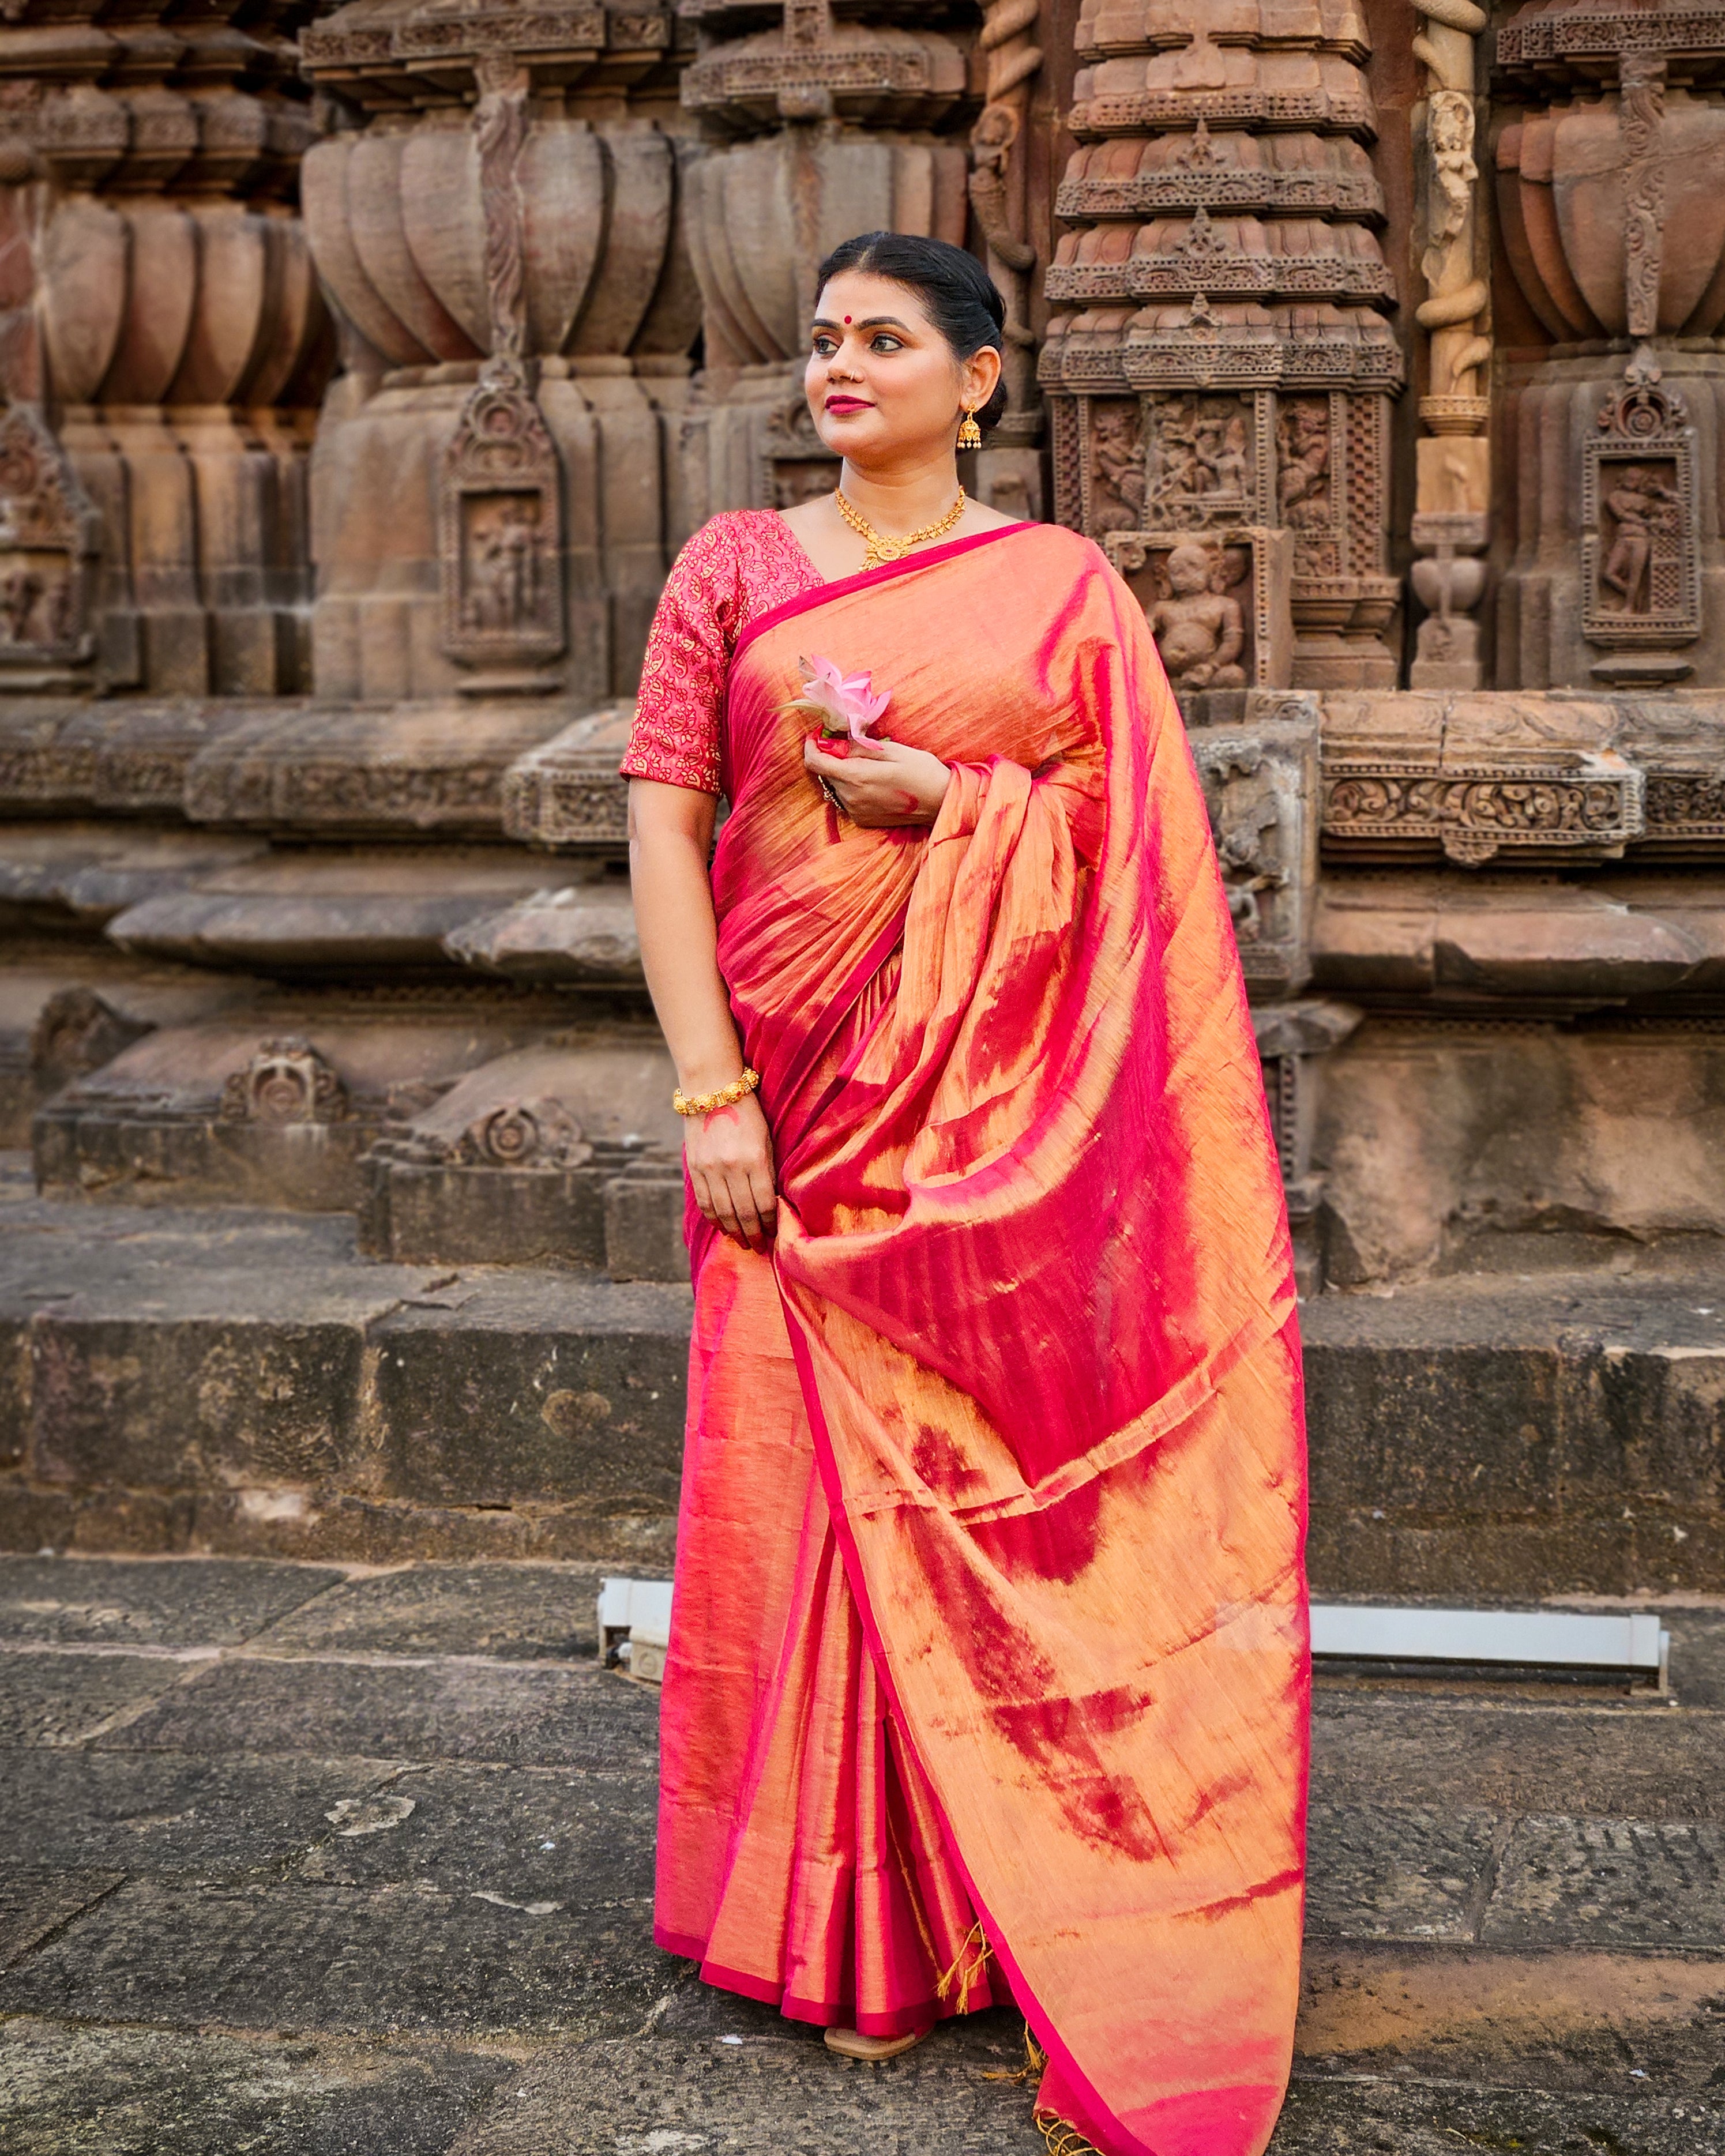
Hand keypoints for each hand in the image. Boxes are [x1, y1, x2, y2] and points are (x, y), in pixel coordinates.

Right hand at [684, 1089, 776, 1251]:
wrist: (712, 1089)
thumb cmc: (748, 1112)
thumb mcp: (766, 1139)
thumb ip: (768, 1171)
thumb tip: (771, 1203)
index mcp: (755, 1159)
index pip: (764, 1203)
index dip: (770, 1223)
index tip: (774, 1233)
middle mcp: (731, 1167)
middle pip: (743, 1213)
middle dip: (752, 1234)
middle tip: (758, 1247)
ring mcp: (710, 1169)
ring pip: (722, 1212)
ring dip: (733, 1231)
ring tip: (742, 1242)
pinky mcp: (695, 1168)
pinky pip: (704, 1202)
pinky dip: (714, 1218)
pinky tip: (722, 1227)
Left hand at [804, 733, 951, 828]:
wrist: (941, 802)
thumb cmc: (921, 770)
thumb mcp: (891, 749)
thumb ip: (858, 746)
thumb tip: (833, 740)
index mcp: (856, 777)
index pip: (815, 762)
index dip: (812, 745)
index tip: (818, 734)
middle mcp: (850, 798)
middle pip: (825, 773)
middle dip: (831, 756)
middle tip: (851, 744)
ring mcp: (856, 811)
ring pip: (836, 785)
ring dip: (843, 772)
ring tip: (868, 764)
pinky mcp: (862, 819)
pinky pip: (846, 798)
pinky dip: (852, 786)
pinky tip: (873, 781)